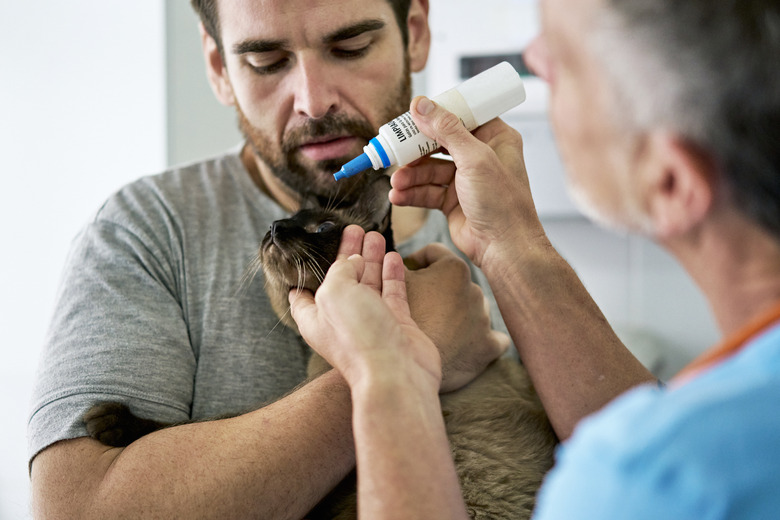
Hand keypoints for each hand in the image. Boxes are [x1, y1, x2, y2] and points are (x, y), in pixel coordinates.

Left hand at [289, 226, 441, 392]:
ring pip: (370, 282)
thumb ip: (339, 270)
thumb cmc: (358, 337)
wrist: (395, 374)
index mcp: (316, 317)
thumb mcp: (335, 292)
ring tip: (375, 235)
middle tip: (354, 229)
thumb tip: (352, 260)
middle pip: (342, 279)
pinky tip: (394, 256)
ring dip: (372, 258)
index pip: (303, 290)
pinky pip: (393, 293)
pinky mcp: (398, 325)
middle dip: (347, 254)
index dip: (306, 268)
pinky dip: (393, 273)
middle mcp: (342, 319)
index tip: (312, 246)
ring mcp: (371, 322)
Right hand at [389, 96, 544, 268]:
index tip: (412, 115)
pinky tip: (398, 196)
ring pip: (429, 169)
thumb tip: (422, 104)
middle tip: (394, 150)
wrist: (504, 248)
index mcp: (495, 138)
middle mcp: (480, 156)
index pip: (460, 116)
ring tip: (396, 182)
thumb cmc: (502, 202)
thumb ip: (446, 129)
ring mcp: (465, 179)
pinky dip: (412, 193)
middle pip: (439, 143)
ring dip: (410, 175)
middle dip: (415, 150)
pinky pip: (427, 191)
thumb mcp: (474, 158)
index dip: (436, 115)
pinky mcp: (453, 201)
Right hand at [404, 244, 508, 391]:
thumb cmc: (399, 319)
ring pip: (471, 308)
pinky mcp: (489, 345)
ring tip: (436, 328)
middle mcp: (475, 289)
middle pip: (453, 283)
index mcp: (453, 268)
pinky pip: (493, 338)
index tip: (406, 275)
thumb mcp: (389, 283)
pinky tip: (467, 343)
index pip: (433, 254)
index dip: (415, 262)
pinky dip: (480, 339)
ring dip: (457, 314)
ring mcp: (484, 318)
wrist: (408, 363)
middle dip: (437, 290)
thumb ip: (393, 264)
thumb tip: (391, 257)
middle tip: (417, 306)